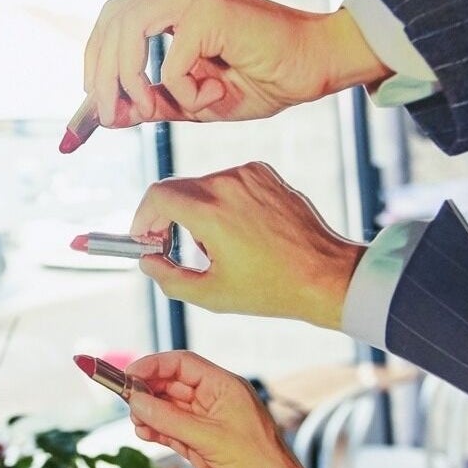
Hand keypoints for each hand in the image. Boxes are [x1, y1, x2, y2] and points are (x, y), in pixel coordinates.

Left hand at [73, 0, 390, 139]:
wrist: (316, 67)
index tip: (96, 105)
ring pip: (129, 32)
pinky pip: (172, 59)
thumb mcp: (196, 99)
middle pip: (112, 21)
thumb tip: (113, 114)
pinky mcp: (211, 10)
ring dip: (130, 80)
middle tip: (112, 116)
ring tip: (151, 111)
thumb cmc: (265, 80)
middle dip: (101, 74)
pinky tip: (212, 97)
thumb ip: (156, 101)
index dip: (95, 61)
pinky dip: (183, 89)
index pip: (114, 20)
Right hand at [126, 351, 336, 467]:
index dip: (153, 365)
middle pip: (173, 384)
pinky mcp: (204, 449)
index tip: (126, 374)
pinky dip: (156, 431)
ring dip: (149, 412)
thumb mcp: (212, 441)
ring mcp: (209, 427)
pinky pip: (173, 432)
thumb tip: (136, 401)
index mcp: (227, 389)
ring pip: (170, 409)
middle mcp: (218, 403)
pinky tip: (144, 434)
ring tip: (136, 422)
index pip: (183, 364)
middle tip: (124, 402)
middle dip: (147, 389)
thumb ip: (171, 420)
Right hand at [130, 162, 362, 329]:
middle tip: (171, 247)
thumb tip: (147, 261)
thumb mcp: (211, 294)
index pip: (157, 196)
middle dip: (167, 218)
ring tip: (216, 247)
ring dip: (196, 211)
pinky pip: (228, 182)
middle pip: (177, 190)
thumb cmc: (271, 289)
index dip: (143, 218)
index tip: (144, 238)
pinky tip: (239, 232)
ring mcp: (248, 174)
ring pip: (202, 186)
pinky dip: (222, 202)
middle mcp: (227, 183)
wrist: (324, 275)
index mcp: (211, 211)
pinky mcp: (265, 173)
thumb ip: (168, 278)